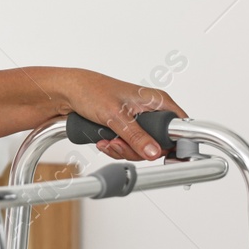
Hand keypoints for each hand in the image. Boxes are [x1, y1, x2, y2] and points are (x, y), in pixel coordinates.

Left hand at [54, 69, 187, 161]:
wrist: (67, 92)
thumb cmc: (91, 91)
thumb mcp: (115, 116)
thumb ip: (136, 136)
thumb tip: (154, 151)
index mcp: (157, 101)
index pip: (180, 126)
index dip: (176, 143)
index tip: (167, 157)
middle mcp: (150, 111)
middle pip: (159, 143)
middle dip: (137, 150)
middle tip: (120, 144)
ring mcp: (138, 121)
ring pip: (141, 148)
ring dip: (123, 150)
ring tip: (108, 141)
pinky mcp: (125, 128)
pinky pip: (128, 146)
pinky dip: (115, 148)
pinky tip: (103, 141)